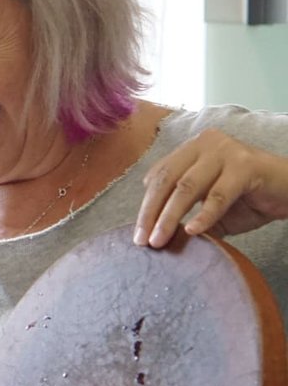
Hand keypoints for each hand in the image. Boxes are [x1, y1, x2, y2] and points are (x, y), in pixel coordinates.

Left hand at [137, 129, 287, 246]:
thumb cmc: (248, 198)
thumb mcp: (209, 208)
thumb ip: (185, 215)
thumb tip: (155, 237)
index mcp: (191, 150)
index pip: (159, 177)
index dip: (146, 206)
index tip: (136, 234)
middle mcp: (205, 145)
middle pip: (167, 180)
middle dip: (151, 212)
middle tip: (143, 241)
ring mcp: (225, 152)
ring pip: (187, 187)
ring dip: (170, 216)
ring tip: (160, 240)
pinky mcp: (246, 165)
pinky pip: (218, 194)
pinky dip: (204, 215)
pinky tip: (193, 231)